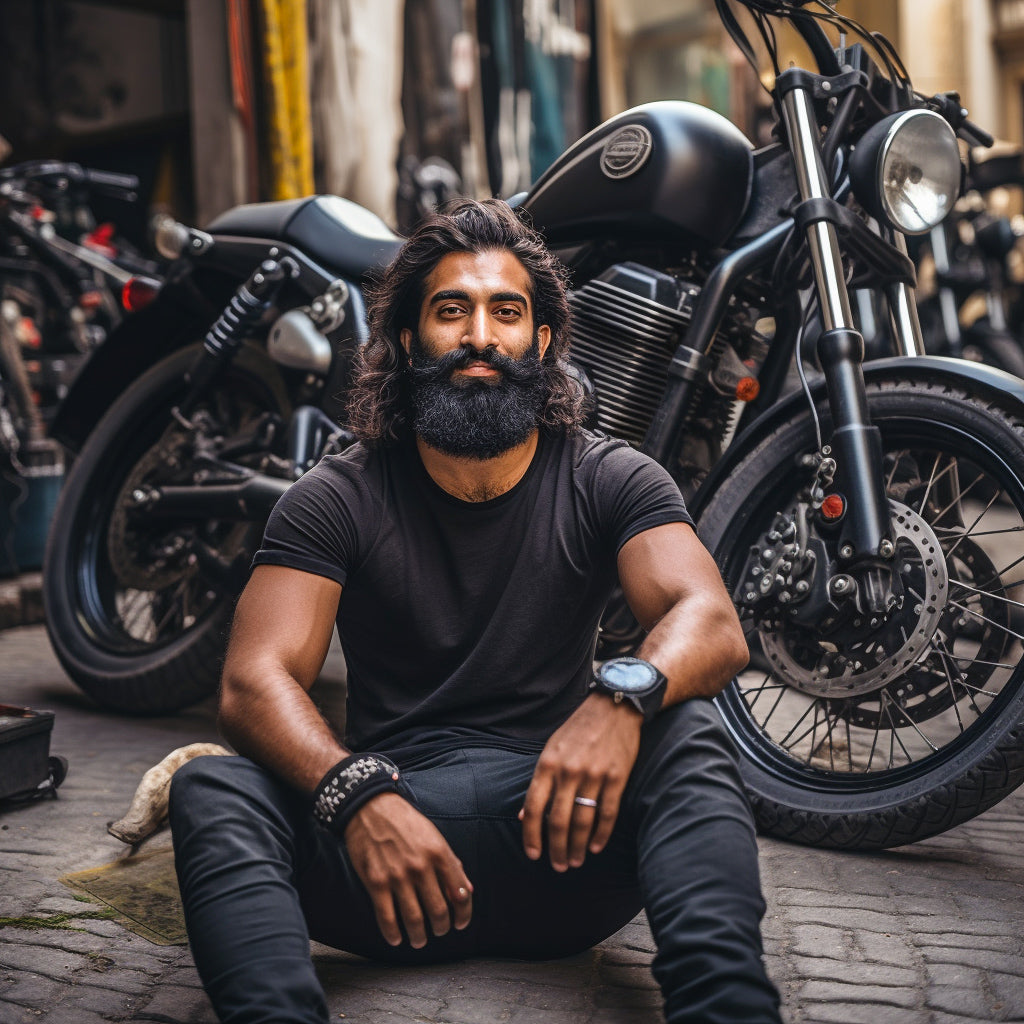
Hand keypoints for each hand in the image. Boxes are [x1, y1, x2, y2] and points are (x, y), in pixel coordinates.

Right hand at [343, 792, 472, 948]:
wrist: (371, 808)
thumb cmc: (406, 822)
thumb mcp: (434, 836)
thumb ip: (452, 864)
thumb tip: (467, 891)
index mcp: (439, 853)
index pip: (460, 894)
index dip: (463, 914)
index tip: (460, 923)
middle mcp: (421, 866)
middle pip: (439, 911)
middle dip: (441, 928)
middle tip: (438, 931)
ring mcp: (398, 876)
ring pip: (414, 920)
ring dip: (419, 936)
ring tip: (419, 940)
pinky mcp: (376, 882)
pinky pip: (387, 918)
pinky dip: (393, 934)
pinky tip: (397, 938)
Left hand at [519, 694, 641, 871]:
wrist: (614, 707)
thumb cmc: (578, 729)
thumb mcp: (551, 749)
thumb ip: (539, 781)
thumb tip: (523, 814)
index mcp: (548, 763)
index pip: (534, 807)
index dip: (531, 835)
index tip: (533, 854)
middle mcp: (568, 771)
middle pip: (559, 821)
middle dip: (557, 849)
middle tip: (558, 866)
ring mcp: (593, 775)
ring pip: (583, 821)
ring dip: (578, 846)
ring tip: (575, 861)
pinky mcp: (616, 777)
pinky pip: (607, 813)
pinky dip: (601, 834)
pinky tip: (595, 847)